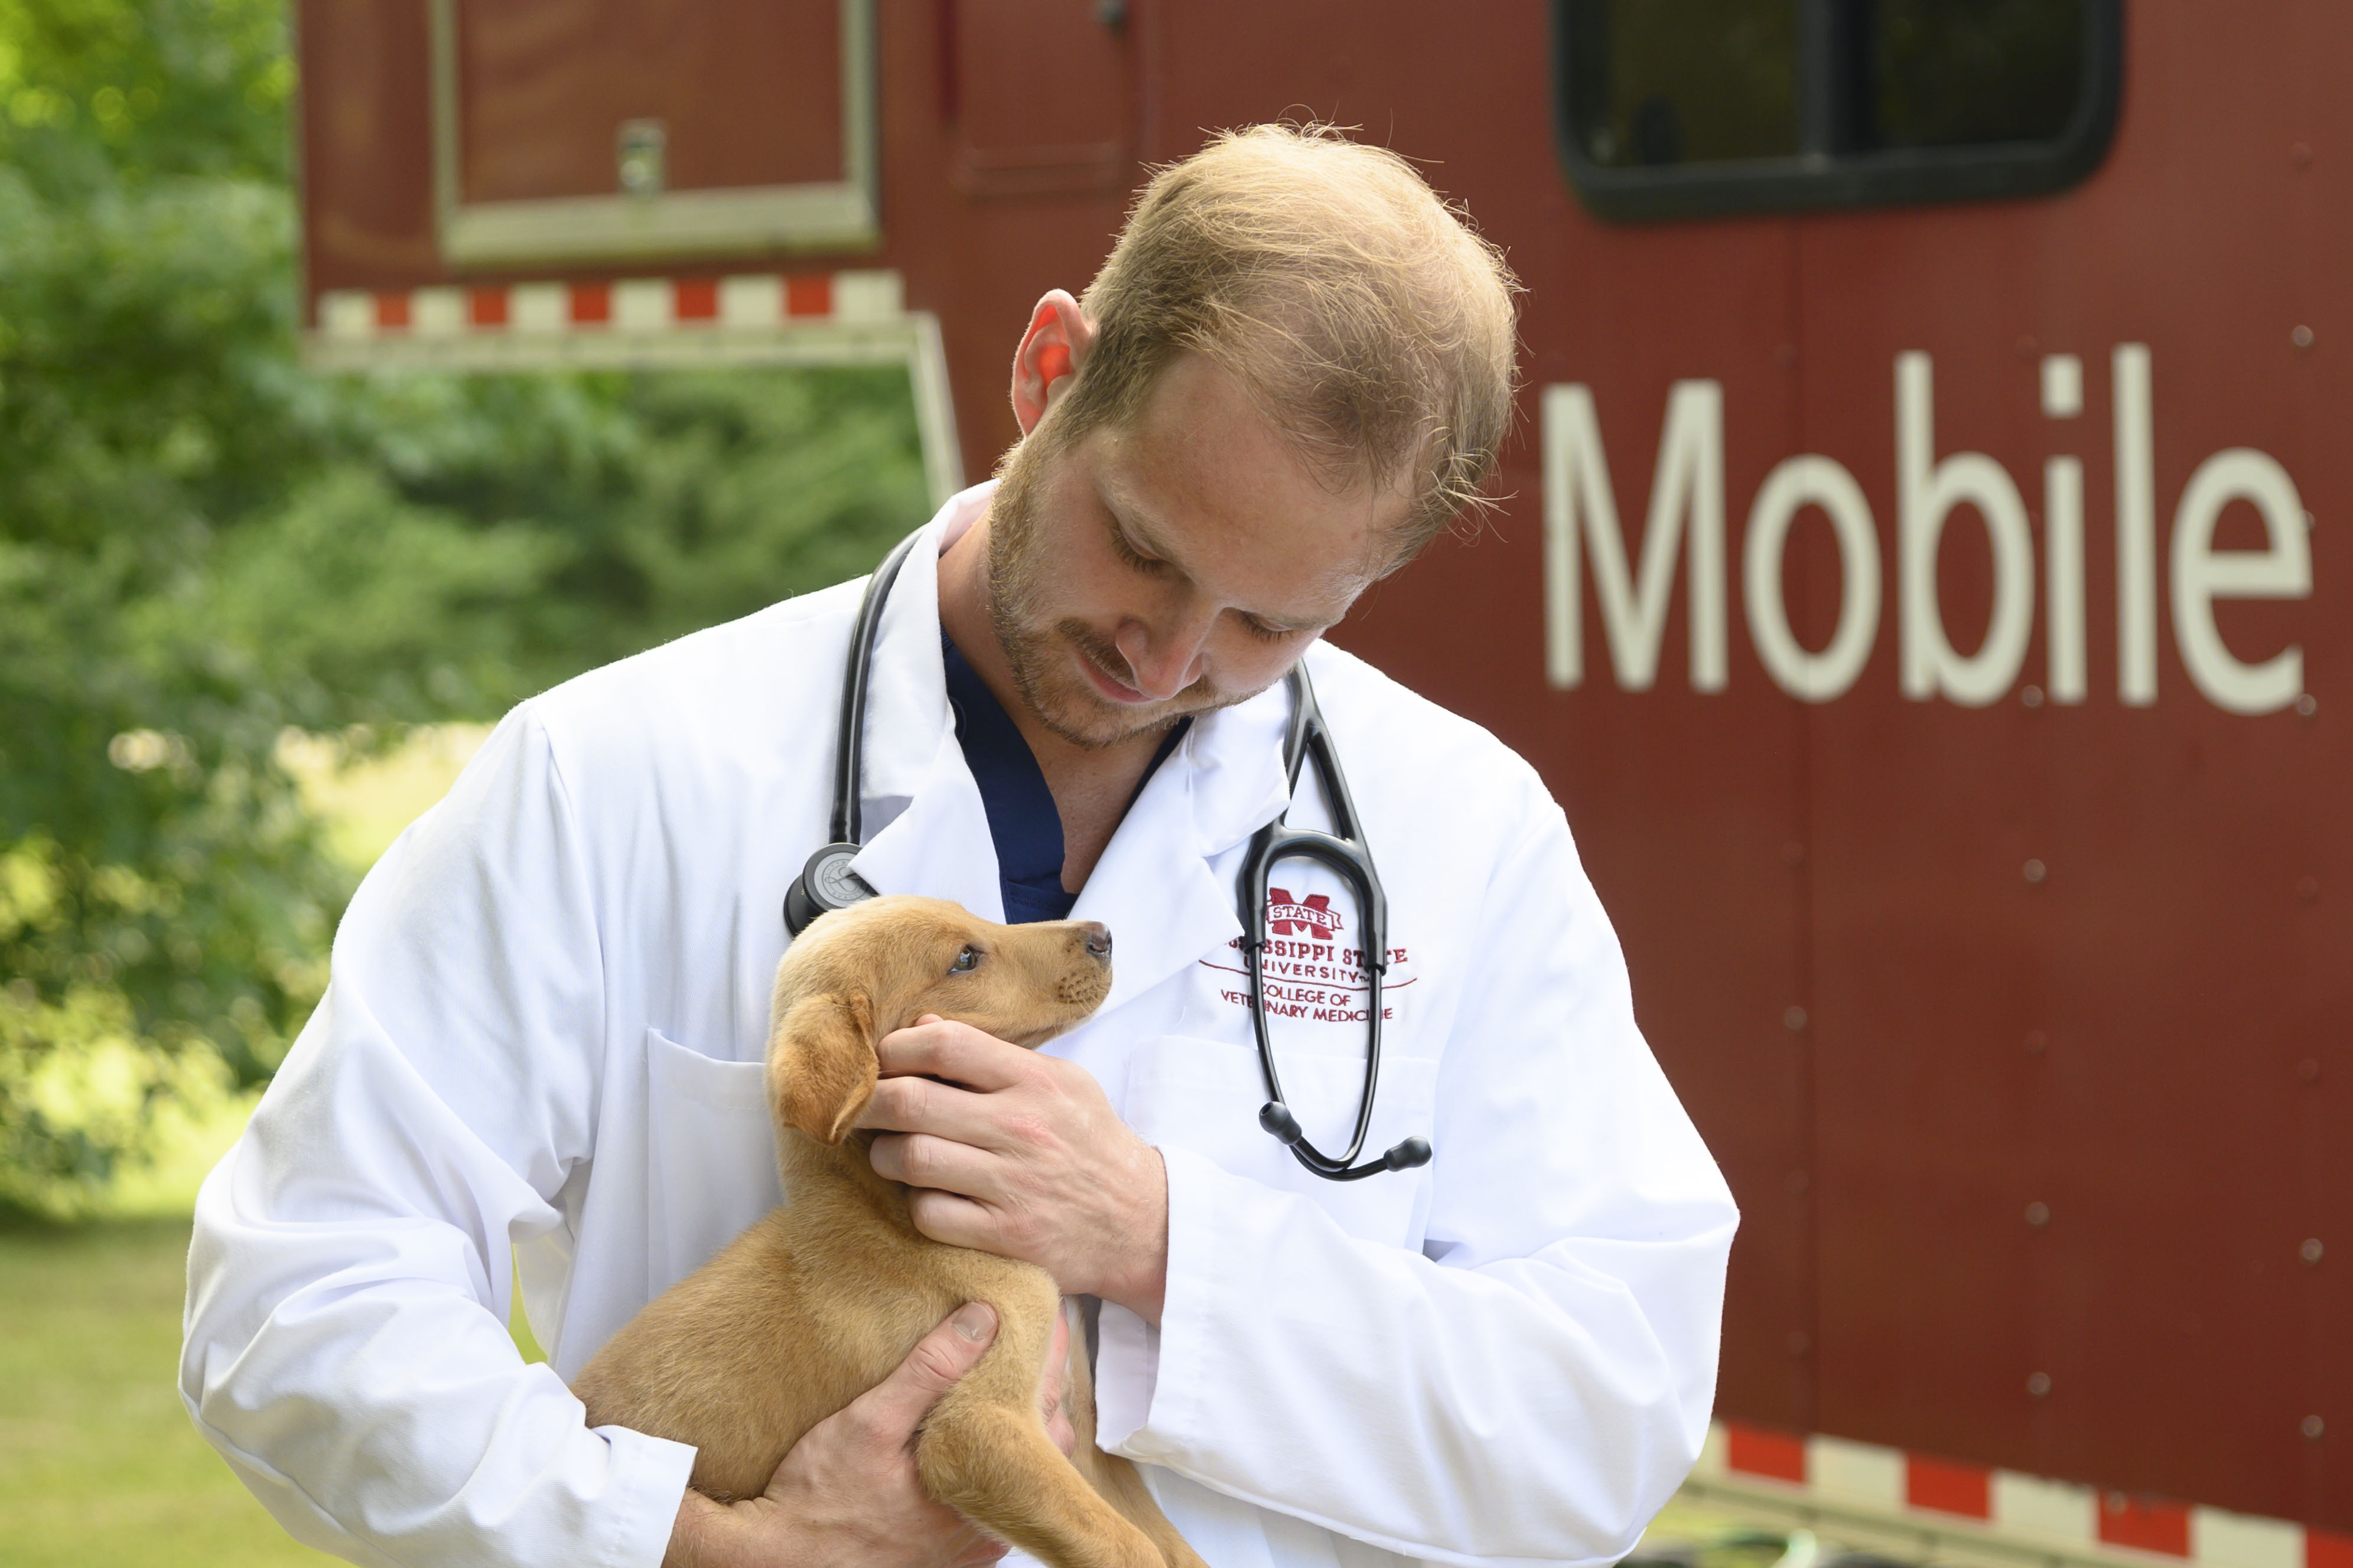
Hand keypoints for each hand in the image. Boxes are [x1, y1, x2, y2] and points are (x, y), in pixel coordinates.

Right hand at [665, 1302, 1075, 1567]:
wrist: (777, 1558)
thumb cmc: (817, 1497)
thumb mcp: (870, 1422)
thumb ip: (927, 1371)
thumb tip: (982, 1317)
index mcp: (976, 1485)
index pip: (1046, 1417)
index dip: (1052, 1365)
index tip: (1054, 1322)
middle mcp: (982, 1520)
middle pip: (1045, 1448)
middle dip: (1045, 1395)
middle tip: (1040, 1345)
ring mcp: (968, 1542)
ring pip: (1023, 1476)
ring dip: (1026, 1428)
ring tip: (1018, 1381)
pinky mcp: (949, 1553)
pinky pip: (995, 1504)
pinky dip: (1001, 1464)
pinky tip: (986, 1436)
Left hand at [860, 1016, 1169, 1321]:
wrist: (1140, 1221)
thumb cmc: (1088, 1142)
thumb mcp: (1059, 1082)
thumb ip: (991, 1055)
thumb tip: (921, 1027)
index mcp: (1035, 1080)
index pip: (945, 1045)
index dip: (896, 1049)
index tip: (882, 1061)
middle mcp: (1022, 1128)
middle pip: (911, 1102)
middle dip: (868, 1103)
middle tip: (860, 1108)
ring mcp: (1012, 1185)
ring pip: (910, 1159)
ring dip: (884, 1155)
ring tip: (891, 1152)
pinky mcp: (1005, 1235)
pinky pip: (928, 1214)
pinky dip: (917, 1203)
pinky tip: (928, 1196)